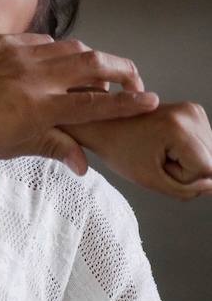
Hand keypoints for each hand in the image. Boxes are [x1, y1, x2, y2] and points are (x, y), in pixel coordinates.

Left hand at [0, 34, 158, 174]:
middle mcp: (35, 77)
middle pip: (96, 66)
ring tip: (100, 75)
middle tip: (133, 84)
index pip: (96, 106)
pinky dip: (61, 51)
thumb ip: (48, 147)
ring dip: (94, 59)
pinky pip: (45, 42)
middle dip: (123, 72)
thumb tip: (83, 162)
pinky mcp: (5, 41)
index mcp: (38, 109)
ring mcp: (20, 54)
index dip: (127, 105)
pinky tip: (59, 63)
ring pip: (73, 49)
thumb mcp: (5, 147)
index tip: (149, 103)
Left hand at [65, 102, 211, 199]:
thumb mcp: (151, 180)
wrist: (100, 124)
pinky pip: (203, 145)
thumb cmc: (118, 151)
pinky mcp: (193, 111)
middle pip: (211, 161)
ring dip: (187, 161)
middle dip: (186, 169)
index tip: (157, 165)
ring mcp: (193, 110)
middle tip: (155, 159)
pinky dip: (187, 152)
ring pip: (209, 154)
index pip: (207, 170)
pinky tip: (164, 145)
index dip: (183, 177)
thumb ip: (188, 190)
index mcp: (179, 127)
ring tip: (158, 151)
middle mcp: (191, 113)